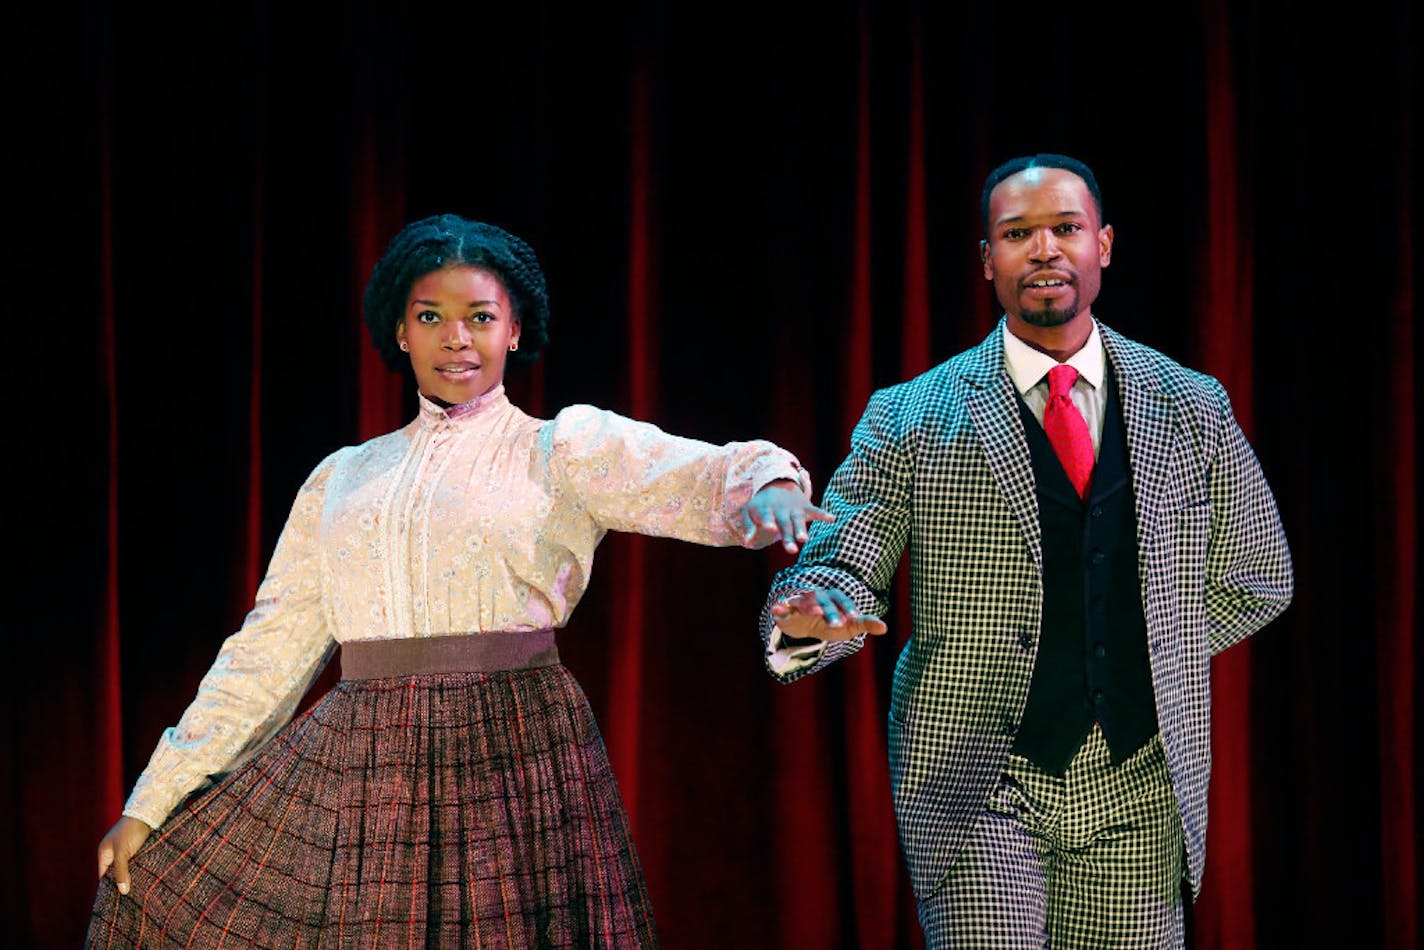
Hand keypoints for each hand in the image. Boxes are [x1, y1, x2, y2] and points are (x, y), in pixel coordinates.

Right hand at [97, 815, 152, 895]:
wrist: (147, 813)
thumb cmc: (131, 831)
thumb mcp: (123, 853)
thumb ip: (121, 871)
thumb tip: (123, 892)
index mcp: (104, 853)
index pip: (104, 876)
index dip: (110, 887)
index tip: (117, 900)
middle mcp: (113, 853)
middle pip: (115, 873)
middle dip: (121, 883)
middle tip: (129, 899)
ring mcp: (125, 851)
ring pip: (126, 869)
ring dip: (131, 877)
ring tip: (138, 892)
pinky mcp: (137, 849)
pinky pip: (135, 863)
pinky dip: (138, 870)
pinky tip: (144, 879)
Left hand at [741, 479, 833, 553]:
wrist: (777, 482)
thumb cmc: (762, 503)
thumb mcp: (750, 511)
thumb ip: (748, 526)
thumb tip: (747, 542)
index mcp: (766, 510)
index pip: (766, 516)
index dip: (768, 522)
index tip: (769, 528)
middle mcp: (781, 509)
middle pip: (784, 524)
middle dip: (788, 536)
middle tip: (791, 551)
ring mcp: (794, 508)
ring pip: (798, 520)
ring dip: (802, 529)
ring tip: (804, 540)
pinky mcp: (805, 507)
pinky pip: (815, 510)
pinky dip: (823, 514)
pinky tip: (832, 519)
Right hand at [770, 588, 887, 641]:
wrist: (805, 627)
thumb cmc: (830, 622)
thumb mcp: (848, 626)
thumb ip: (865, 624)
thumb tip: (885, 627)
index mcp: (832, 597)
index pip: (841, 599)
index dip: (847, 607)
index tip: (855, 618)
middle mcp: (816, 596)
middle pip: (824, 600)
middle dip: (830, 611)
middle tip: (837, 624)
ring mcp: (800, 602)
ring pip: (804, 601)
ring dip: (808, 605)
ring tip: (814, 611)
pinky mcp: (786, 610)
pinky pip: (782, 607)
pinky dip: (780, 607)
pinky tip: (778, 609)